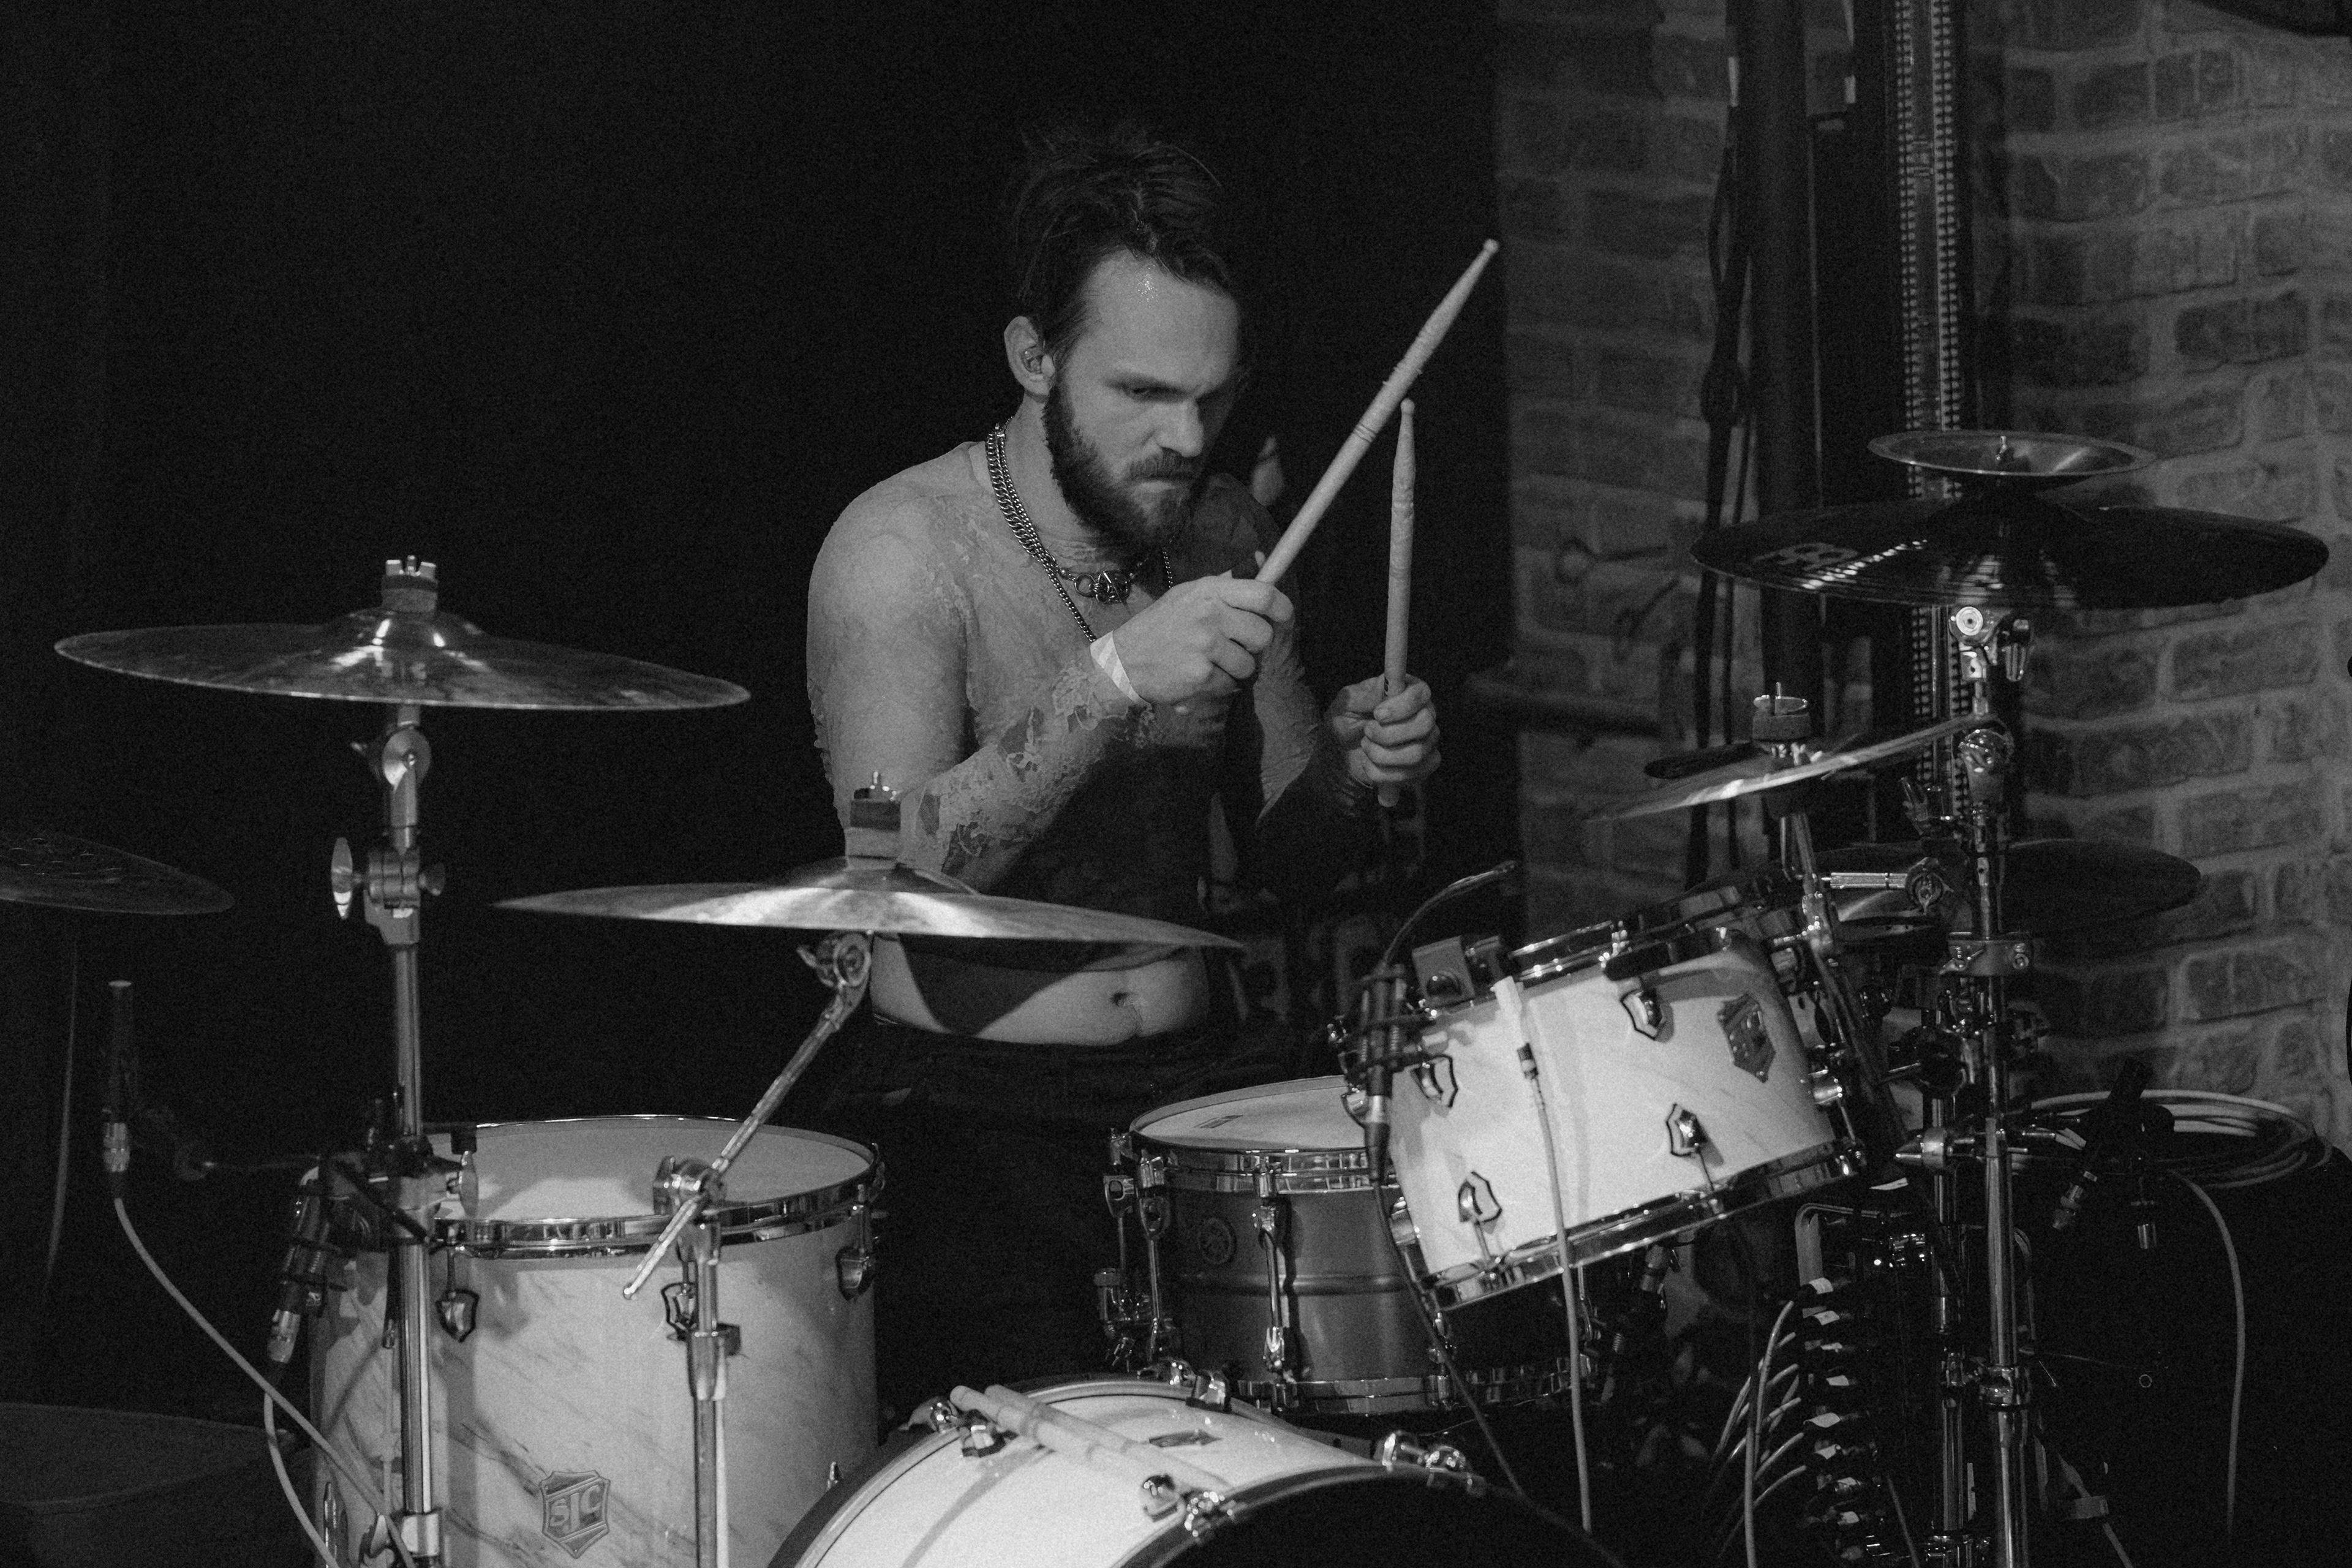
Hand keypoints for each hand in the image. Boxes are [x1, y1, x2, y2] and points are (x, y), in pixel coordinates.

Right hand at [1109, 572, 1293, 705]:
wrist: (1124, 660)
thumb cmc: (1161, 626)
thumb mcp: (1188, 594)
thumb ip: (1225, 582)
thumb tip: (1261, 559)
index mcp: (1209, 592)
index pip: (1263, 595)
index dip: (1283, 608)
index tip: (1284, 617)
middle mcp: (1210, 615)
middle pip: (1263, 634)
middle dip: (1255, 646)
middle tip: (1237, 647)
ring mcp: (1205, 646)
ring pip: (1249, 664)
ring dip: (1236, 669)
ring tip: (1212, 663)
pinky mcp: (1201, 675)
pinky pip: (1230, 684)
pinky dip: (1220, 685)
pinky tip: (1200, 676)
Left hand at [1325, 675, 1439, 788]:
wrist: (1342, 755)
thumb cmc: (1347, 723)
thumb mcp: (1345, 705)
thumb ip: (1362, 694)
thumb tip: (1382, 687)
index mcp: (1407, 691)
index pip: (1421, 693)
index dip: (1402, 706)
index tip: (1377, 714)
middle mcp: (1424, 713)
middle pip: (1425, 724)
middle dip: (1389, 734)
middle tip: (1367, 732)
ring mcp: (1428, 740)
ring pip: (1417, 752)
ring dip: (1382, 755)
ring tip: (1366, 747)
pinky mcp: (1425, 765)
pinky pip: (1414, 774)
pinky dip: (1385, 774)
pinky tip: (1371, 765)